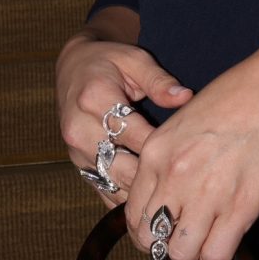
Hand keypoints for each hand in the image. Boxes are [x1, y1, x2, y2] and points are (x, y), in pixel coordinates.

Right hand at [56, 31, 193, 203]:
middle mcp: (79, 129)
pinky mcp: (78, 165)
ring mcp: (75, 151)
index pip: (131, 132)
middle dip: (151, 175)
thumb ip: (159, 81)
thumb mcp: (135, 60)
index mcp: (94, 98)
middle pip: (120, 165)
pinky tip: (151, 199)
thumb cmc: (109, 62)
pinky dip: (126, 197)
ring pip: (112, 183)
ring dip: (140, 191)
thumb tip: (186, 97)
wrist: (72, 69)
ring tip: (172, 194)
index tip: (185, 153)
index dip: (159, 146)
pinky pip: (103, 190)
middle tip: (184, 181)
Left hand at [123, 50, 258, 259]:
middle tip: (182, 234)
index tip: (161, 227)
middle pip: (151, 239)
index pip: (132, 214)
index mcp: (157, 152)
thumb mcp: (184, 120)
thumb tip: (165, 194)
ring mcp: (207, 195)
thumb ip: (168, 158)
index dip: (146, 227)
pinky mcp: (240, 210)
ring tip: (205, 238)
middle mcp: (175, 176)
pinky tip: (221, 247)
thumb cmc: (236, 97)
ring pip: (180, 253)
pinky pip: (214, 258)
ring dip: (191, 251)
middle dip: (164, 242)